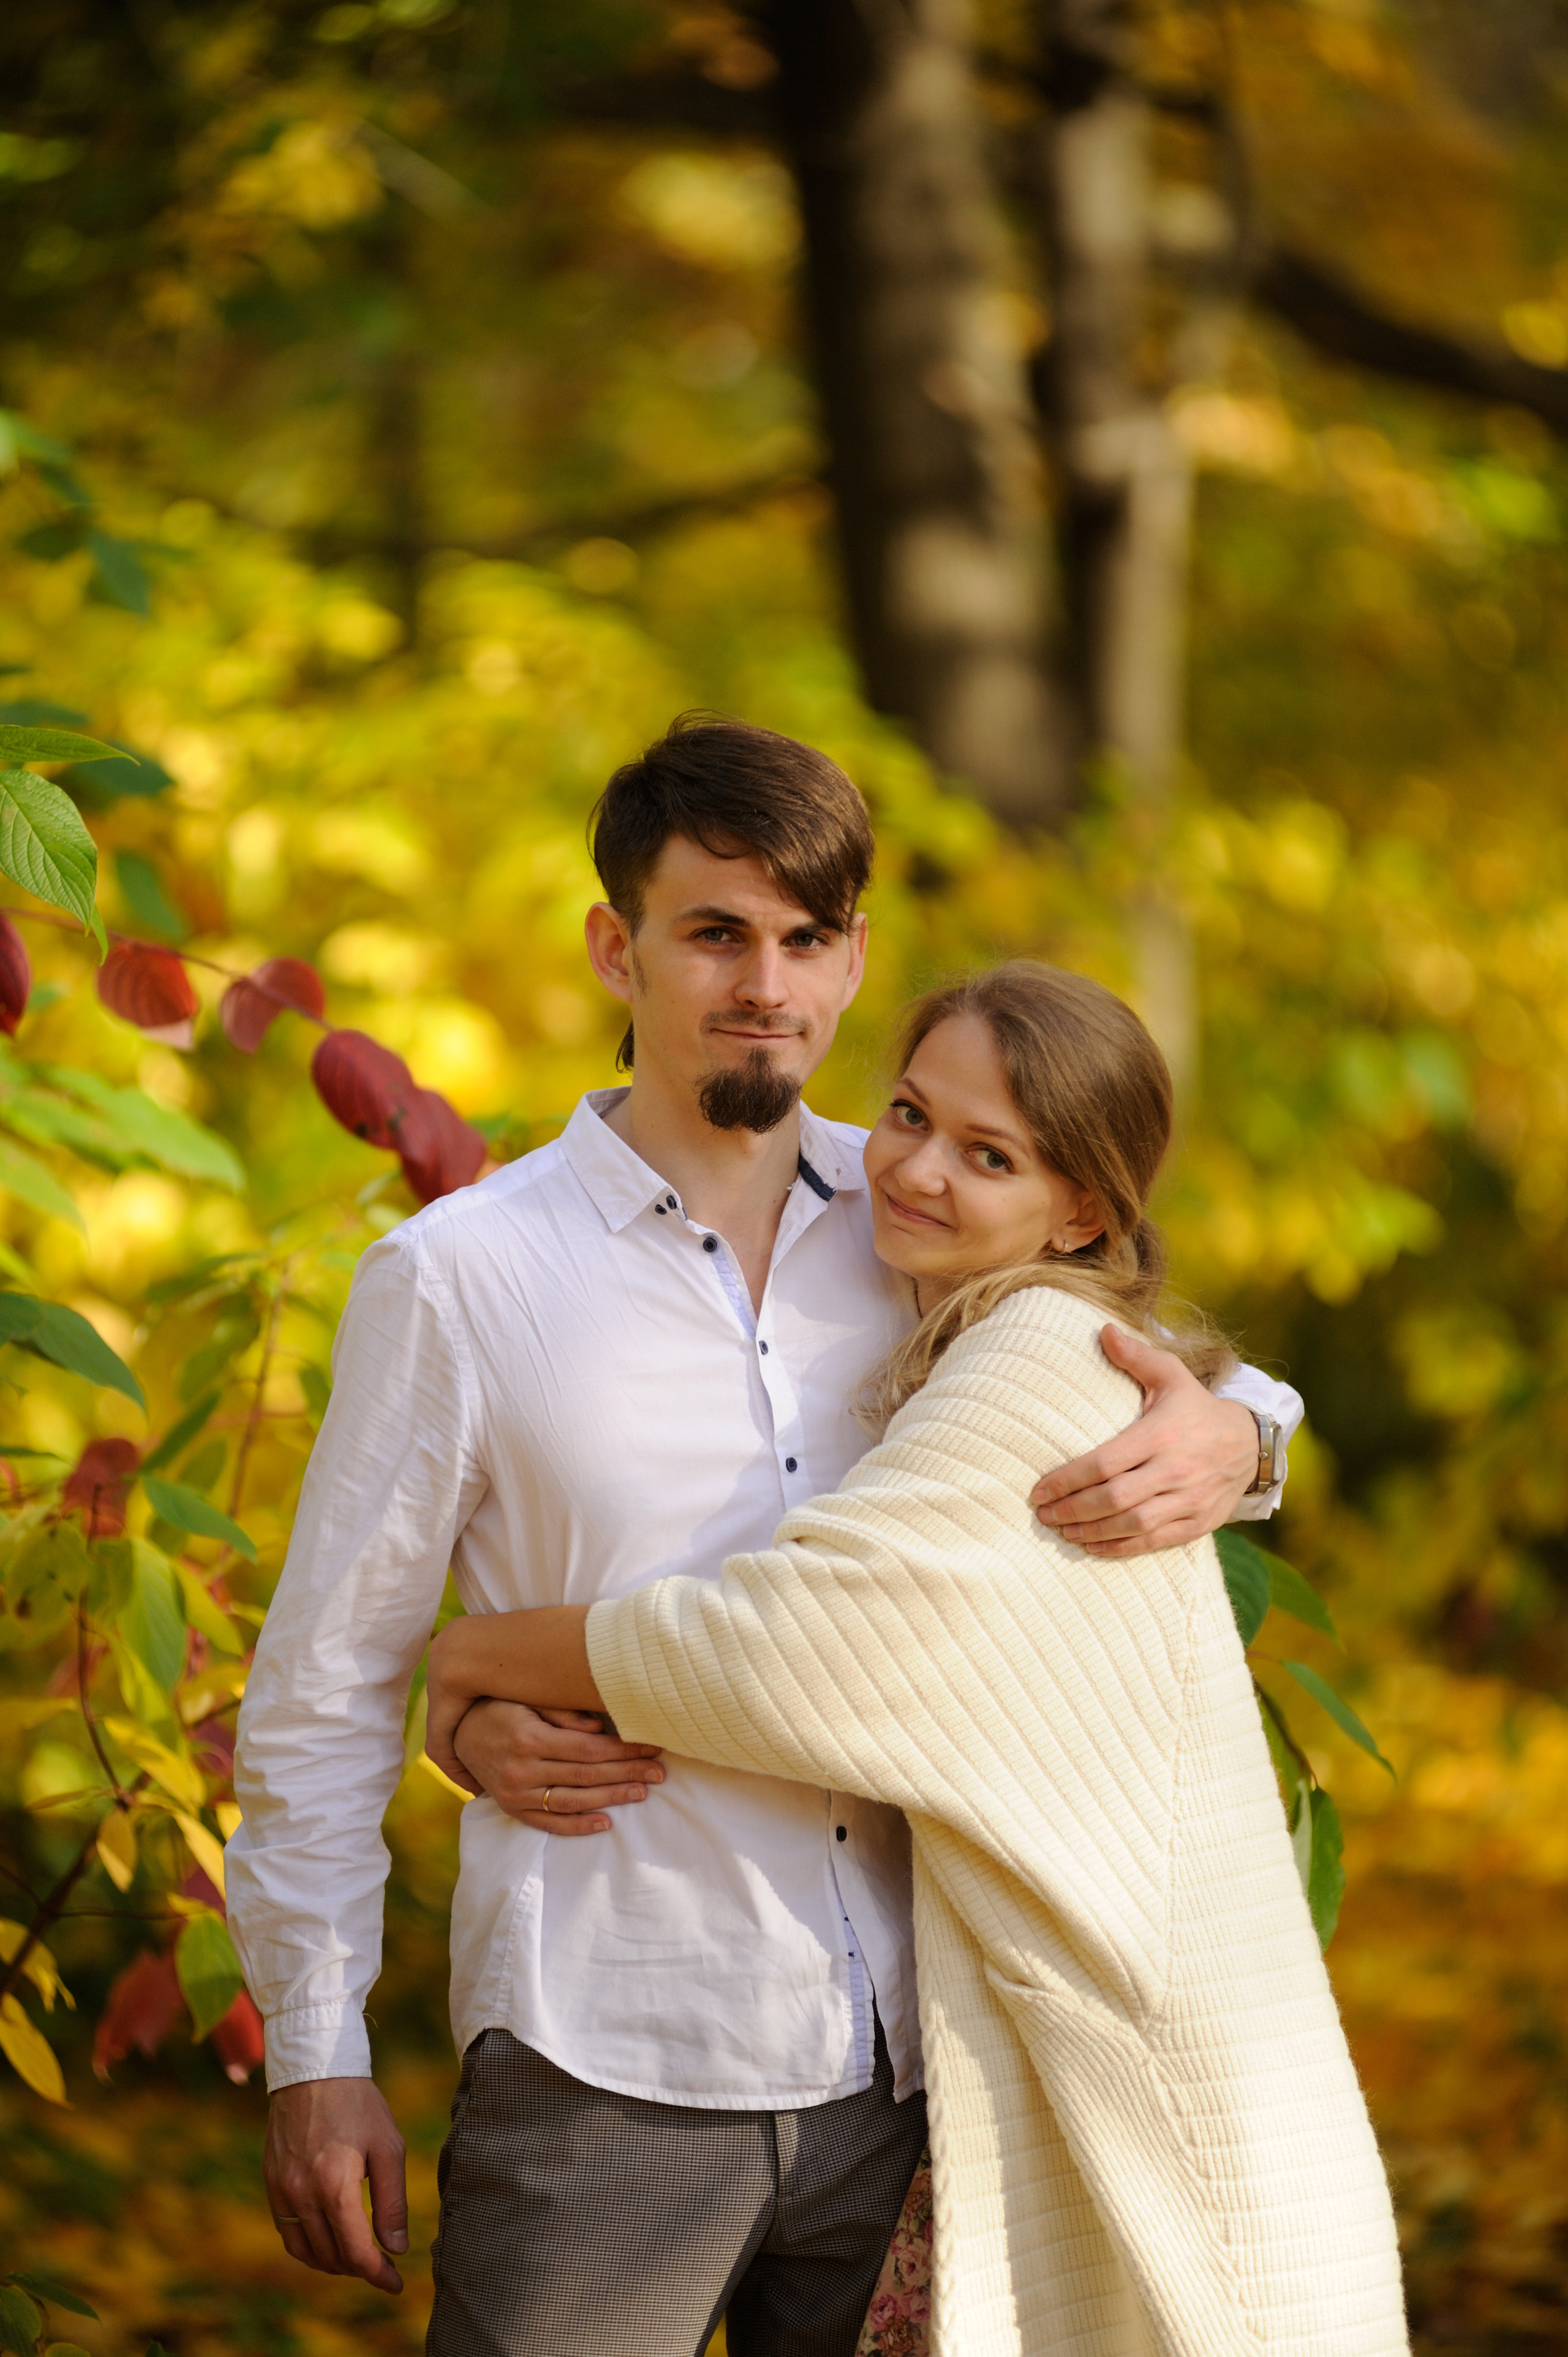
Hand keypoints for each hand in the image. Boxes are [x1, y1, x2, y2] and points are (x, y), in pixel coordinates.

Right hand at [264, 2076, 407, 2292]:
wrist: (314, 2069)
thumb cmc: (358, 2105)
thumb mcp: (388, 2147)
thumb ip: (392, 2202)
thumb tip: (397, 2247)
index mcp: (335, 2185)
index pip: (356, 2251)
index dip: (378, 2273)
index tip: (395, 2282)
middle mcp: (302, 2193)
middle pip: (331, 2256)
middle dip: (359, 2269)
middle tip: (382, 2266)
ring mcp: (281, 2190)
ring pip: (305, 2251)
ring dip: (333, 2263)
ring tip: (357, 2258)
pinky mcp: (271, 2183)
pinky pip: (287, 2232)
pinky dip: (308, 2247)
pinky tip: (328, 2240)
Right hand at [451, 1697, 664, 1833]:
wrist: (458, 1735)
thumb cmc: (501, 1707)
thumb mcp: (527, 1700)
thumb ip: (563, 1713)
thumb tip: (599, 1728)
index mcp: (530, 1738)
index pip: (590, 1749)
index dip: (624, 1750)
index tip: (653, 1746)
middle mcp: (523, 1770)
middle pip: (588, 1775)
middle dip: (628, 1773)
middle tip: (660, 1773)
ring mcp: (517, 1794)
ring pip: (574, 1801)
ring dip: (612, 1798)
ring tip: (642, 1793)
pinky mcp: (513, 1809)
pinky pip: (549, 1824)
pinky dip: (578, 1826)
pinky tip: (605, 1823)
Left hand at [1030, 1325, 1258, 1555]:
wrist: (1250, 1444)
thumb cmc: (1197, 1407)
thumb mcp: (1172, 1375)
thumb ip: (1136, 1356)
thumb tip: (1103, 1329)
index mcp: (1162, 1434)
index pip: (1105, 1462)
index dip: (1068, 1480)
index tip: (1039, 1490)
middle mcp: (1176, 1469)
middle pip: (1115, 1498)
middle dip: (1072, 1509)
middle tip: (1043, 1514)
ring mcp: (1189, 1500)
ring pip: (1132, 1524)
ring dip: (1091, 1531)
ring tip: (1061, 1529)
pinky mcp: (1198, 1523)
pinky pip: (1153, 1541)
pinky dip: (1120, 1547)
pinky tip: (1091, 1545)